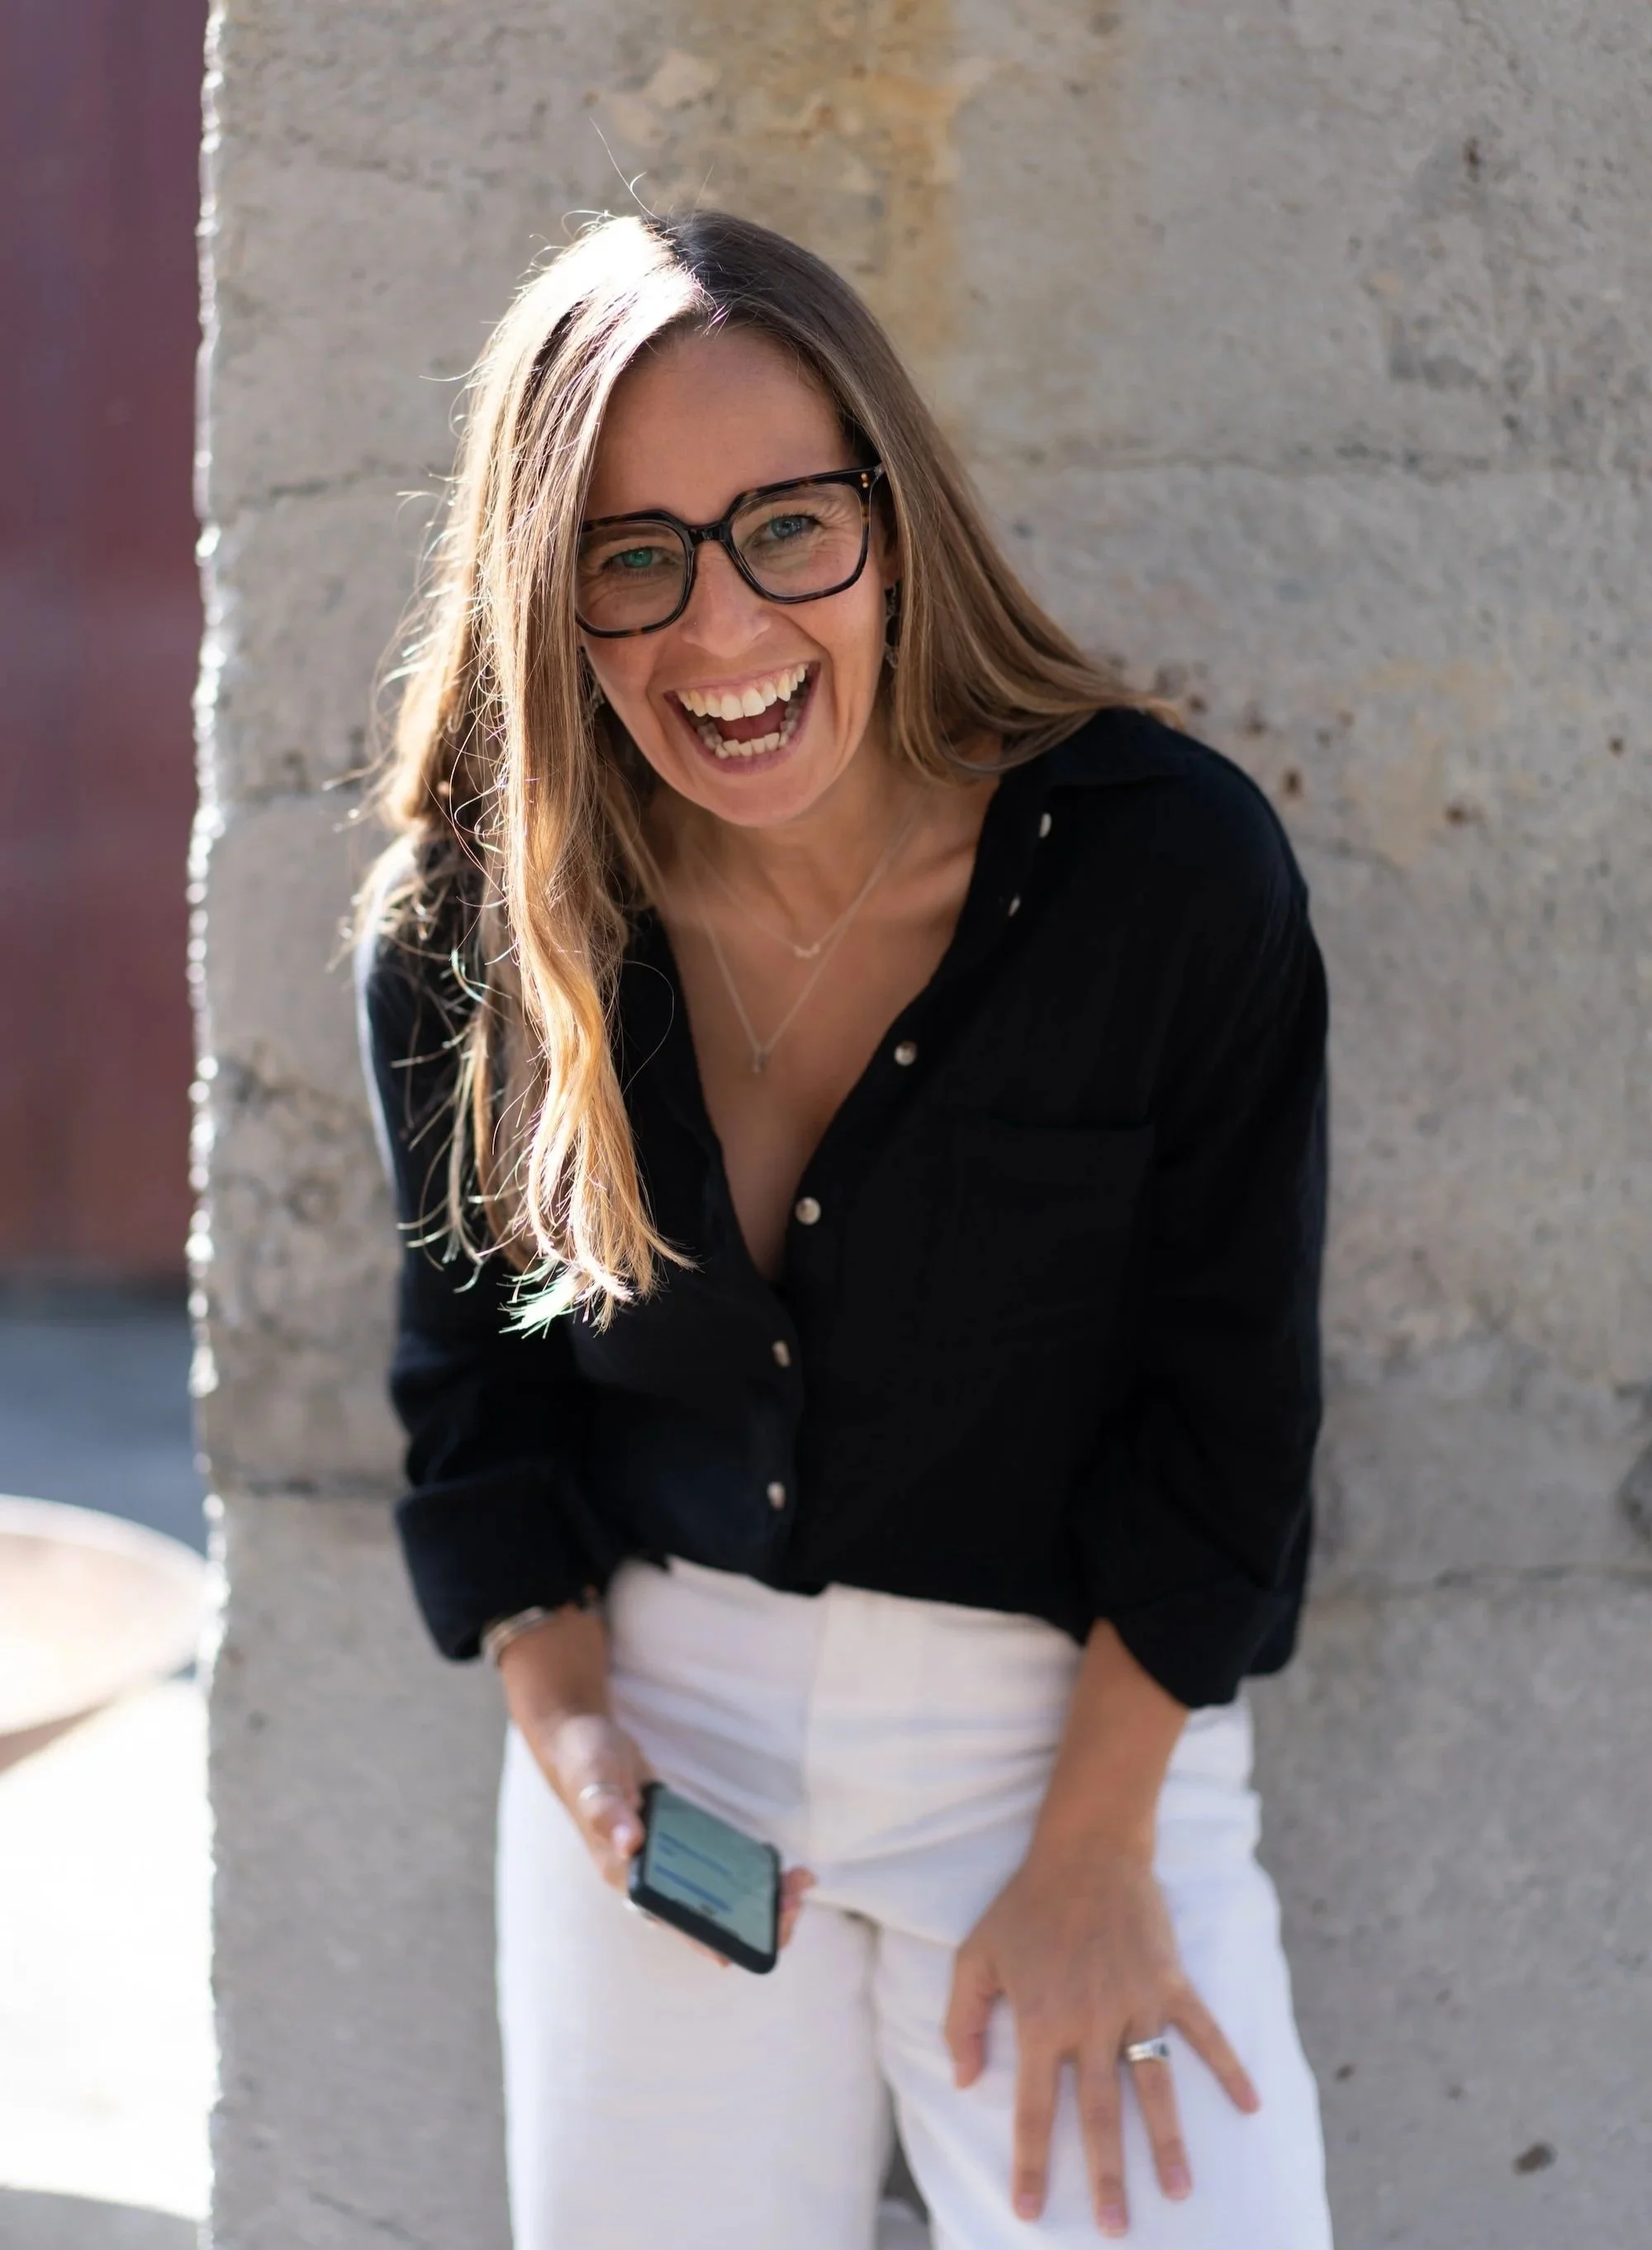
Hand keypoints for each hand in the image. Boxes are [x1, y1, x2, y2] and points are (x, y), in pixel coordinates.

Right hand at [532, 1710, 814, 1960]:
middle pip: (701, 1914)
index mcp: (625, 1874)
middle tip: (793, 1901)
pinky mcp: (677, 1843)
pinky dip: (746, 1870)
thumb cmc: (583, 1763)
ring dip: (757, 1897)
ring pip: (714, 1895)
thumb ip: (607, 1811)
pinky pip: (715, 1868)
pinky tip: (776, 1865)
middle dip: (750, 1916)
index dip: (706, 1937)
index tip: (745, 1948)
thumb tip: (631, 1843)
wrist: (581, 1739)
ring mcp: (663, 1861)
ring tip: (798, 1884)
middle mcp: (646, 1877)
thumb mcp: (594, 1781)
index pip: (670, 1919)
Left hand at [944, 1840, 1258, 2236]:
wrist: (1085, 1850)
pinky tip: (1251, 2105)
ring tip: (1178, 2192)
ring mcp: (1135, 2003)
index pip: (1031, 2109)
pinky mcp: (1170, 1983)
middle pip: (1098, 2114)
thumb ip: (963, 2019)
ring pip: (1154, 2087)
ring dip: (1167, 2143)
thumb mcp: (976, 1955)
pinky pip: (1204, 2034)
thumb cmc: (1025, 1905)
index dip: (1030, 2163)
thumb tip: (960, 2080)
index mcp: (1040, 2021)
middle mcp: (1090, 2022)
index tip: (1029, 2212)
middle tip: (1116, 2229)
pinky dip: (1229, 2068)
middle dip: (1107, 2177)